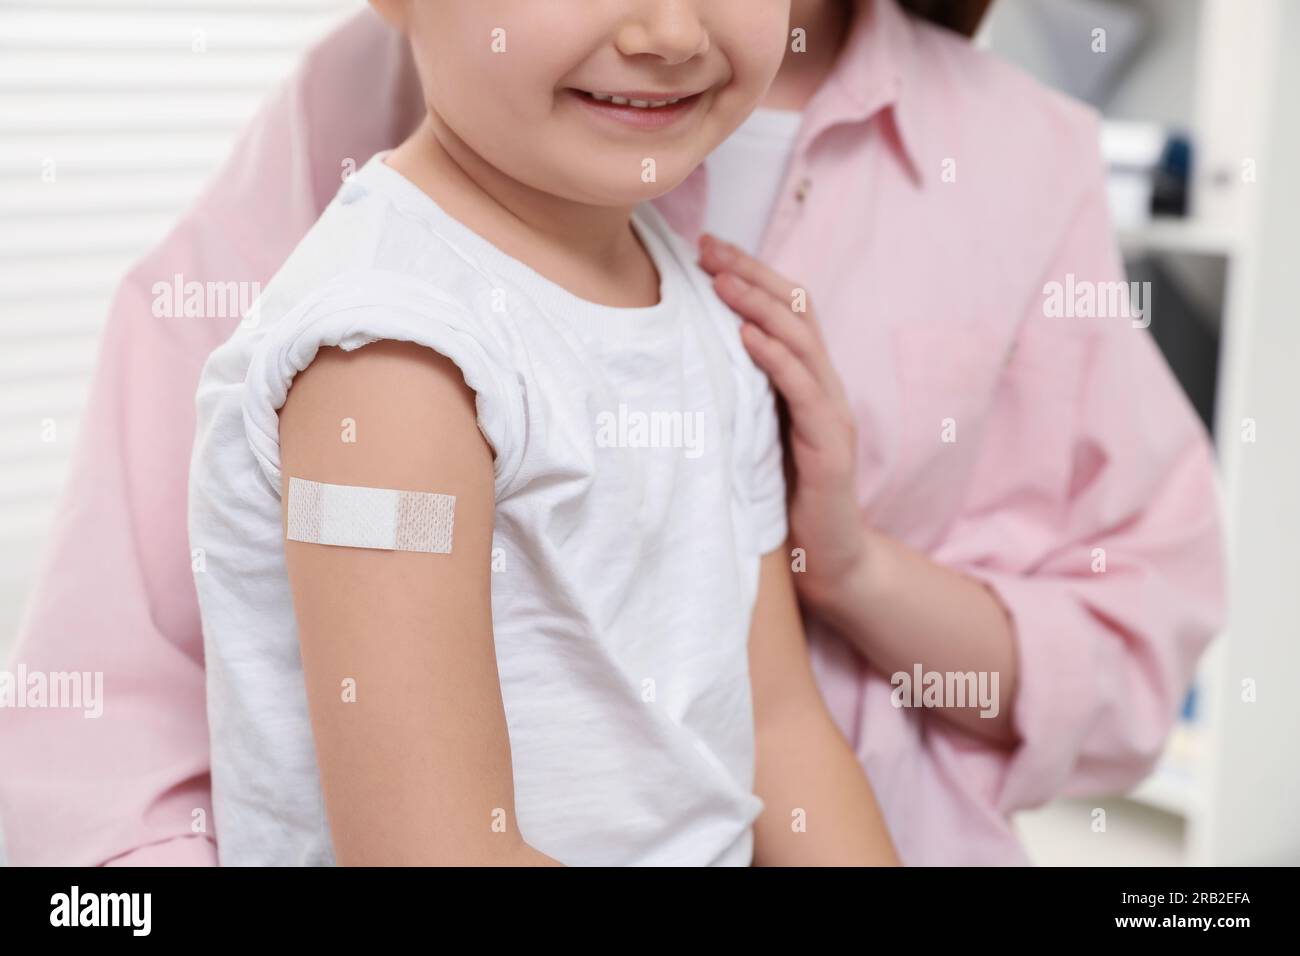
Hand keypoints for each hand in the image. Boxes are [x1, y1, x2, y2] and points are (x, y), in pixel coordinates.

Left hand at [698, 233, 870, 615]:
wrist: (827, 558)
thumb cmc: (784, 496)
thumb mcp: (754, 434)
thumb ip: (740, 394)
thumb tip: (686, 357)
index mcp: (806, 381)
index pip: (785, 309)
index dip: (750, 273)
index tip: (706, 247)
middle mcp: (825, 387)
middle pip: (796, 310)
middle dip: (751, 274)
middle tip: (708, 247)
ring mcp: (832, 414)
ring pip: (802, 341)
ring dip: (759, 306)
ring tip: (722, 282)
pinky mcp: (831, 447)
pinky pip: (805, 392)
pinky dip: (776, 359)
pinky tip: (747, 338)